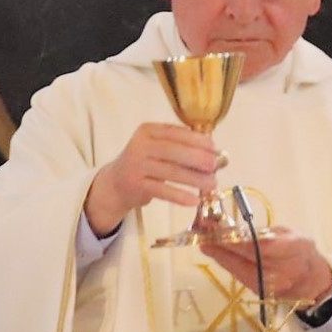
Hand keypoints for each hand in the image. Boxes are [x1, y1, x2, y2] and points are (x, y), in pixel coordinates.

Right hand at [83, 123, 221, 237]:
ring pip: (171, 172)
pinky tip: (195, 200)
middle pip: (174, 151)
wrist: (116, 184)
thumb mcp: (157, 148)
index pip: (176, 132)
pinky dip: (180, 196)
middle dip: (198, 159)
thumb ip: (180, 146)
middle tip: (216, 167)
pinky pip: (162, 191)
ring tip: (212, 184)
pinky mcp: (136, 185)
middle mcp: (140, 145)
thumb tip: (214, 153)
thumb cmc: (145, 163)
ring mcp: (136, 165)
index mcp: (148, 130)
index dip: (197, 140)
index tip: (215, 148)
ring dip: (195, 179)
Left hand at [201, 228, 331, 308]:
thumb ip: (267, 231)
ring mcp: (267, 284)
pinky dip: (223, 259)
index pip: (262, 245)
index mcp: (294, 250)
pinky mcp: (256, 291)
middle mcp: (280, 271)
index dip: (238, 237)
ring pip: (235, 266)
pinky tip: (213, 248)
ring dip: (217, 251)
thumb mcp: (291, 233)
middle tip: (201, 227)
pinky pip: (236, 273)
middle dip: (220, 241)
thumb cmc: (300, 250)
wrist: (310, 281)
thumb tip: (237, 228)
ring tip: (202, 235)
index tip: (219, 226)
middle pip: (244, 256)